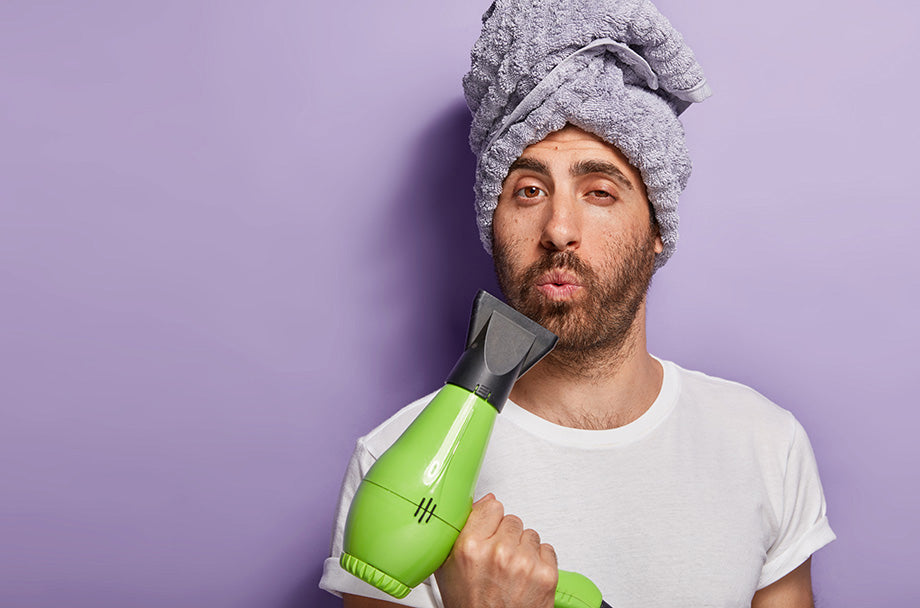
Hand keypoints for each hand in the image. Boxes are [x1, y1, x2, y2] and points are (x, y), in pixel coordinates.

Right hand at [435, 494, 557, 607]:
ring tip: (511, 571)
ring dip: (523, 549)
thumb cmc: (471, 606)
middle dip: (507, 537)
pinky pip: (546, 549)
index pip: (492, 507)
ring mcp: (524, 562)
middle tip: (498, 560)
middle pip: (512, 520)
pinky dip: (539, 561)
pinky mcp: (546, 574)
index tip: (489, 532)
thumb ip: (462, 530)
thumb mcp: (448, 569)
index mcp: (470, 547)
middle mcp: (498, 552)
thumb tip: (485, 502)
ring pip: (530, 534)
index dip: (490, 521)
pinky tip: (525, 577)